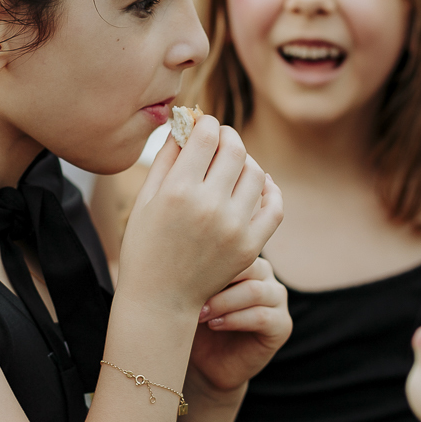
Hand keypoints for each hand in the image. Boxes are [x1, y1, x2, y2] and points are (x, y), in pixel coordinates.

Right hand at [117, 116, 283, 313]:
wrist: (160, 299)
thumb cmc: (146, 245)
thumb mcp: (146, 198)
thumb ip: (167, 157)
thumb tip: (186, 122)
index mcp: (179, 191)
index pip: (207, 135)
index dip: (207, 122)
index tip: (204, 124)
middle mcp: (209, 206)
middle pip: (235, 149)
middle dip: (228, 136)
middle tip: (221, 139)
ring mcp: (234, 227)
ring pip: (256, 173)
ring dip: (247, 161)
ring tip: (234, 165)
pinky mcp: (250, 245)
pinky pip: (274, 206)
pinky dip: (270, 189)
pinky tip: (258, 185)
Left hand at [188, 256, 291, 393]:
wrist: (206, 362)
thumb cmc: (195, 318)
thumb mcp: (193, 290)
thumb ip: (198, 270)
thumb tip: (183, 249)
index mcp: (246, 258)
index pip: (235, 246)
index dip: (210, 259)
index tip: (184, 274)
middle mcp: (266, 275)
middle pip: (248, 265)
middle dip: (218, 282)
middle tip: (192, 297)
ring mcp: (277, 299)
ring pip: (255, 291)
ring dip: (224, 303)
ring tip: (201, 315)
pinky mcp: (282, 325)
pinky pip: (262, 317)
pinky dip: (235, 320)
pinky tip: (214, 325)